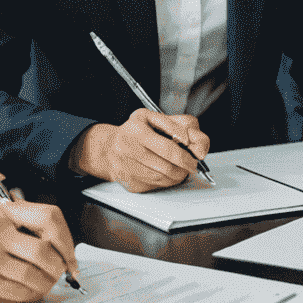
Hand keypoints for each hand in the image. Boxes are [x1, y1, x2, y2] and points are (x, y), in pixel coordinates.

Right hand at [0, 200, 77, 302]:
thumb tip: (52, 248)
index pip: (48, 220)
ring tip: (38, 288)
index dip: (66, 242)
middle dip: (56, 271)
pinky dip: (18, 299)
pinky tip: (15, 295)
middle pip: (44, 257)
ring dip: (40, 289)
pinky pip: (10, 299)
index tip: (70, 257)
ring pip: (31, 282)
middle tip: (57, 278)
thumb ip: (11, 226)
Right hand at [69, 109, 210, 191]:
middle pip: (166, 166)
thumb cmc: (134, 131)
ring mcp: (127, 168)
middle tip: (192, 165)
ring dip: (177, 175)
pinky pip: (155, 186)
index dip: (185, 155)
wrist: (108, 148)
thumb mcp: (153, 117)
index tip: (194, 156)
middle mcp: (129, 149)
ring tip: (182, 169)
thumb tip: (190, 140)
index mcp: (136, 130)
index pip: (168, 148)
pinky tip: (168, 174)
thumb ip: (175, 124)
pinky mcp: (129, 183)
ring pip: (162, 178)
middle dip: (184, 167)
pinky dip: (166, 181)